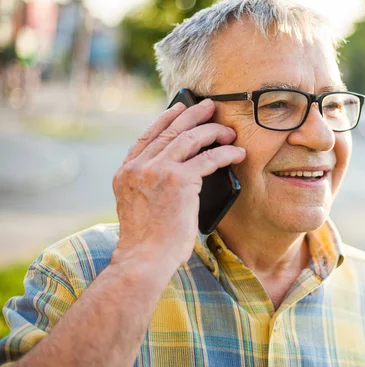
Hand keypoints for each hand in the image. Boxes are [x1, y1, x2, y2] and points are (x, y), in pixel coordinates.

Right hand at [111, 99, 245, 267]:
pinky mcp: (179, 180)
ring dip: (213, 131)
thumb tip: (178, 170)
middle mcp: (139, 167)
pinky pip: (208, 158)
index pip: (148, 136)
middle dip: (193, 114)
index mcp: (126, 172)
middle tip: (209, 106)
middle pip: (170, 130)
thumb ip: (149, 185)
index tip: (180, 107)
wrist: (144, 260)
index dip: (166, 118)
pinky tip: (237, 152)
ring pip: (190, 138)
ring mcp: (157, 171)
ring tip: (229, 131)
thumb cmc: (147, 242)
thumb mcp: (138, 206)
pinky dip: (226, 153)